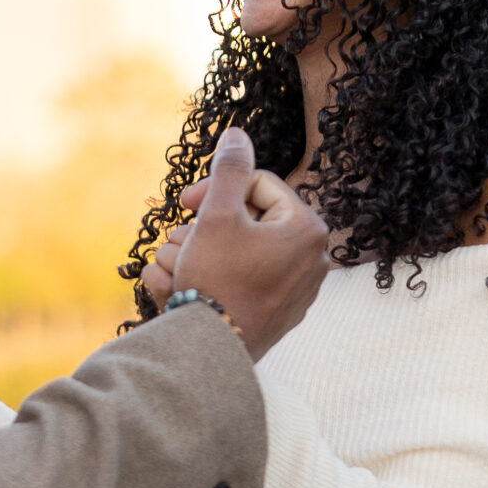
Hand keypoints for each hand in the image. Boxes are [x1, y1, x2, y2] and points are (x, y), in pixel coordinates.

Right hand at [147, 128, 330, 361]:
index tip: (185, 203)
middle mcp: (313, 259)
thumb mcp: (218, 215)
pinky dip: (214, 281)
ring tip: (174, 269)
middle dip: (204, 227)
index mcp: (307, 229)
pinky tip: (183, 289)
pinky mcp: (281, 315)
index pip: (258, 184)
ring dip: (201, 253)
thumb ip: (229, 169)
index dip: (217, 188)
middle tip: (179, 241)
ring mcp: (299, 290)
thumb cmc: (217, 281)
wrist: (211, 353)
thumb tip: (238, 134)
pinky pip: (245, 284)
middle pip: (250, 220)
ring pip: (243, 253)